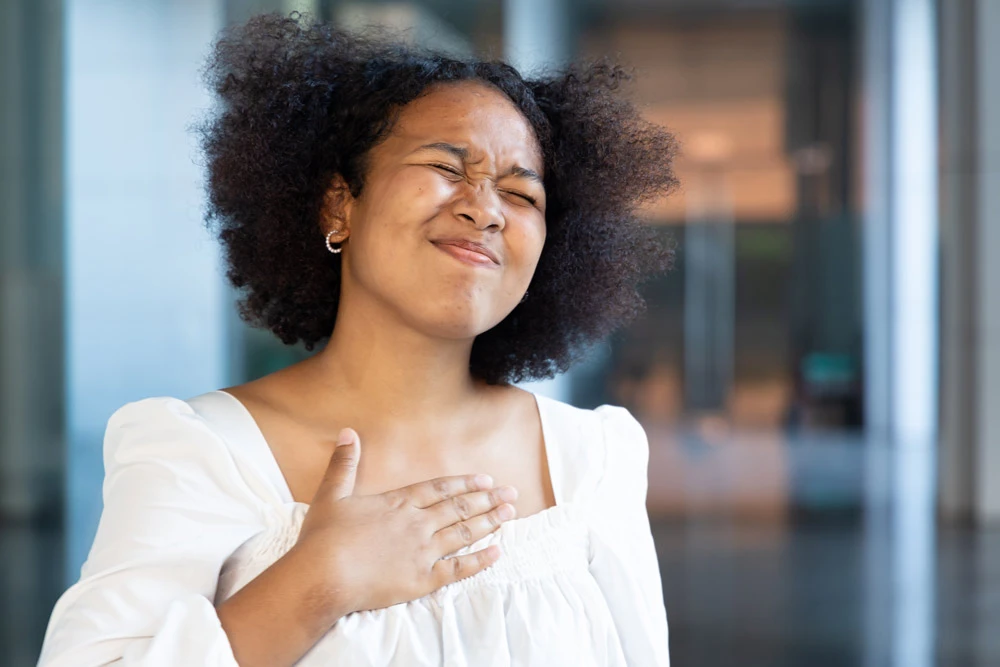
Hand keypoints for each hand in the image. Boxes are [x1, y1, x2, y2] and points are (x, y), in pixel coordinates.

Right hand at [290, 427, 518, 619]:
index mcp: (398, 502)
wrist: (323, 577)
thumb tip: (348, 431)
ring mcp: (423, 551)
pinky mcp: (423, 580)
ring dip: (490, 522)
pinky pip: (458, 569)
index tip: (486, 479)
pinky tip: (498, 552)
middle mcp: (416, 523)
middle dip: (487, 499)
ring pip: (464, 533)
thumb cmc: (323, 538)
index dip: (464, 483)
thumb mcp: (332, 494)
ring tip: (511, 514)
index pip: (439, 489)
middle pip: (459, 508)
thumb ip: (344, 463)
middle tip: (511, 493)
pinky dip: (480, 560)